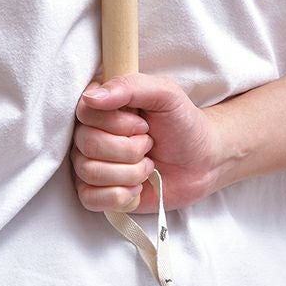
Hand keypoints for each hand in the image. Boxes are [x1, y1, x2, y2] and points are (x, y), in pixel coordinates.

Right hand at [71, 73, 225, 214]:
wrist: (201, 162)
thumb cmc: (181, 123)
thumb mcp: (165, 94)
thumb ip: (130, 86)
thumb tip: (91, 98)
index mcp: (102, 105)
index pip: (85, 112)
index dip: (117, 123)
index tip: (143, 125)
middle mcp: (90, 132)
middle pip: (87, 144)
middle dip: (129, 149)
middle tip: (149, 145)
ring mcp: (91, 163)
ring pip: (88, 172)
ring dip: (129, 172)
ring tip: (148, 166)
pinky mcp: (97, 193)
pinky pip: (89, 198)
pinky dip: (120, 195)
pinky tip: (138, 187)